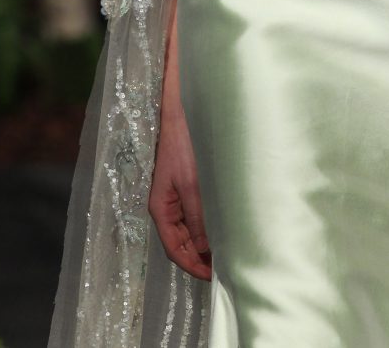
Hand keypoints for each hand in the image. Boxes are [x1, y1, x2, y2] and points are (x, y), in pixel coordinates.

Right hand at [148, 108, 211, 279]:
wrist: (181, 112)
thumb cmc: (183, 145)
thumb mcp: (192, 184)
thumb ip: (198, 216)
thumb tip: (205, 248)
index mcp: (162, 209)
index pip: (174, 249)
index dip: (192, 265)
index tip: (211, 276)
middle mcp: (167, 206)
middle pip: (182, 241)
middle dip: (199, 256)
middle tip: (223, 267)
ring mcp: (176, 195)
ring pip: (189, 228)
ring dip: (204, 241)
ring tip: (226, 251)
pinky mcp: (187, 185)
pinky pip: (195, 213)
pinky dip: (207, 225)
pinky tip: (222, 227)